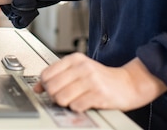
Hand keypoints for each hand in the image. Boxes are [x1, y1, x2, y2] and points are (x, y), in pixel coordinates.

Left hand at [33, 53, 166, 111]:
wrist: (129, 84)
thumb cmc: (102, 78)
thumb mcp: (79, 71)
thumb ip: (58, 76)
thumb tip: (37, 87)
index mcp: (75, 59)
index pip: (46, 74)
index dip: (45, 86)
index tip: (49, 90)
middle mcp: (82, 67)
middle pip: (52, 87)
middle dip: (54, 96)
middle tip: (62, 97)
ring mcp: (91, 80)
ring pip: (62, 97)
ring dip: (65, 103)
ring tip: (74, 100)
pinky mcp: (99, 94)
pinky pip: (76, 106)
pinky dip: (77, 108)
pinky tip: (84, 103)